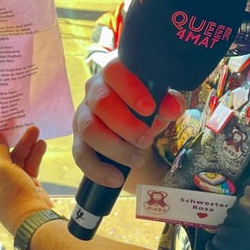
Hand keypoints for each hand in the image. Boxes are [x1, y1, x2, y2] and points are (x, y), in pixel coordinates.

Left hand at [0, 127, 49, 233]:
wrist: (34, 218)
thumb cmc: (10, 194)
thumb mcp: (0, 167)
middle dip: (10, 138)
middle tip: (15, 120)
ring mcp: (10, 181)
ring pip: (16, 157)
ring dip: (25, 144)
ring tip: (34, 129)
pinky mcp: (25, 182)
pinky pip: (28, 164)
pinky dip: (34, 154)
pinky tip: (41, 143)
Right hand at [71, 58, 184, 187]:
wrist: (133, 130)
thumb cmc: (147, 110)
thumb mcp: (162, 105)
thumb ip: (169, 103)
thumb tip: (170, 108)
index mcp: (115, 75)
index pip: (115, 72)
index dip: (131, 90)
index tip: (149, 109)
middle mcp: (94, 91)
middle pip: (101, 102)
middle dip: (126, 125)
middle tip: (146, 140)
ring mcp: (83, 115)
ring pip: (89, 129)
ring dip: (116, 148)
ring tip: (137, 159)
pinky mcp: (78, 140)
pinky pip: (80, 155)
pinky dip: (99, 170)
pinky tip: (116, 178)